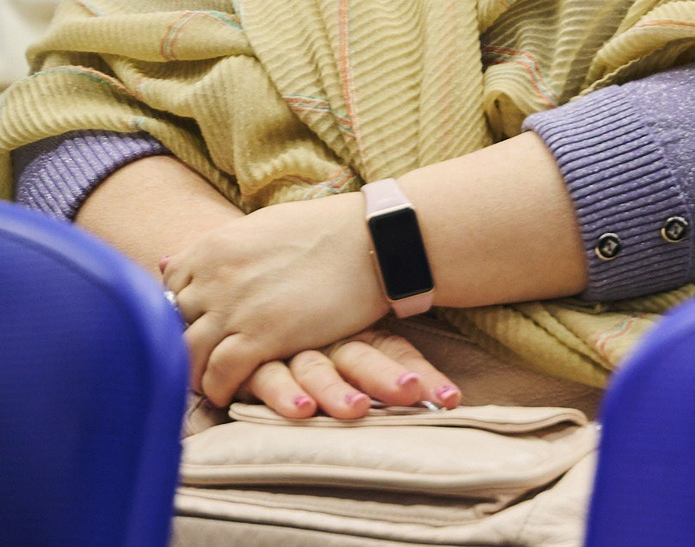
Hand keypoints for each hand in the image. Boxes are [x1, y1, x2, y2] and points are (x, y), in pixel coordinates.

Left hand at [165, 194, 390, 404]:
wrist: (371, 240)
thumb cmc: (323, 231)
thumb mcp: (258, 228)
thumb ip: (216, 251)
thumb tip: (169, 262)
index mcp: (213, 247)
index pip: (168, 287)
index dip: (179, 310)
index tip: (194, 326)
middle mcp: (214, 277)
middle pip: (173, 322)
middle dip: (181, 343)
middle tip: (198, 361)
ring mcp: (235, 307)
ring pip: (189, 353)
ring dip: (196, 372)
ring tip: (211, 382)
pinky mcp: (261, 337)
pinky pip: (221, 375)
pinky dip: (219, 390)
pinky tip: (230, 395)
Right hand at [238, 326, 465, 420]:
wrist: (245, 283)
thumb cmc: (305, 319)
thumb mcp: (348, 330)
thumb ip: (390, 357)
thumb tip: (449, 390)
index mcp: (354, 331)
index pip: (394, 350)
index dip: (420, 371)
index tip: (448, 397)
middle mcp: (326, 340)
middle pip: (360, 358)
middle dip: (385, 378)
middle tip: (410, 393)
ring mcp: (291, 350)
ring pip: (316, 370)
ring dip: (335, 391)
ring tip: (357, 410)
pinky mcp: (255, 364)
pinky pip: (268, 379)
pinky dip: (283, 395)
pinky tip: (299, 410)